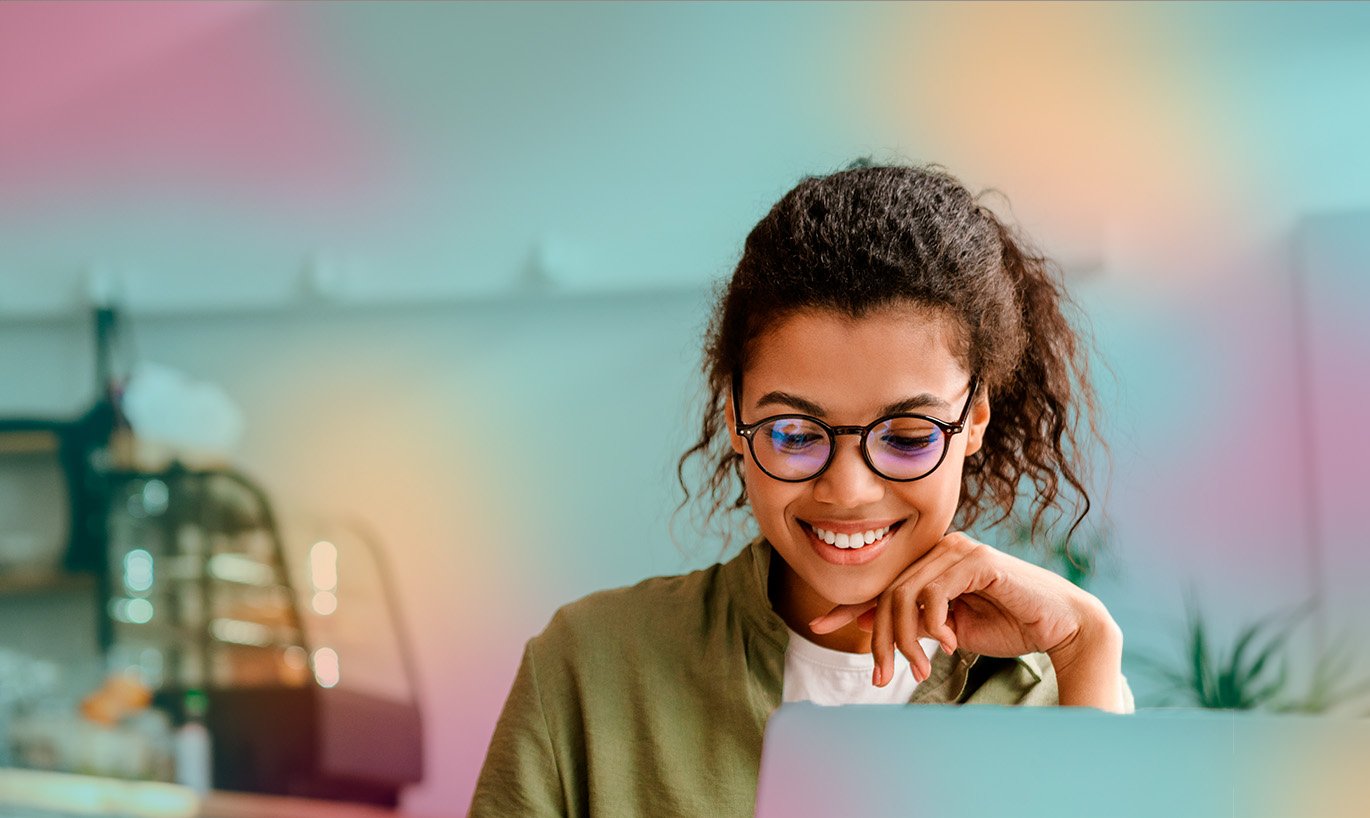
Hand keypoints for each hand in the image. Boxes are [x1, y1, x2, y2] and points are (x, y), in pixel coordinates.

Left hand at [808, 530, 1118, 692]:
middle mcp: (941, 550)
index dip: (849, 606)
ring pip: (904, 595)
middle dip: (881, 641)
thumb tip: (867, 625)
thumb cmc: (1008, 626)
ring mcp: (958, 550)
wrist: (1060, 626)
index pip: (884, 585)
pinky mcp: (976, 559)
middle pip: (888, 594)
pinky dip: (933, 623)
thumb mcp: (949, 631)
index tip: (818, 624)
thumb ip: (914, 625)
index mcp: (933, 564)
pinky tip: (948, 644)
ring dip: (906, 639)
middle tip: (883, 676)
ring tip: (921, 667)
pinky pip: (933, 593)